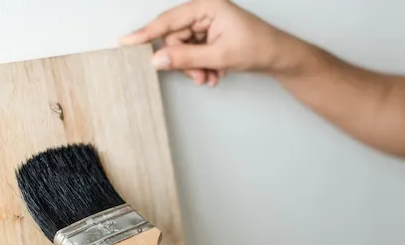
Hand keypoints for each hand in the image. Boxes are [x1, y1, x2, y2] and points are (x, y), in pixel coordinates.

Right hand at [120, 0, 308, 86]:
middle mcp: (204, 11)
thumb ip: (186, 58)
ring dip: (193, 68)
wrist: (279, 57)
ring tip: (210, 77)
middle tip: (199, 76)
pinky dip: (200, 67)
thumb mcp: (219, 56)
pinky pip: (193, 53)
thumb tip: (158, 60)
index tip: (125, 41)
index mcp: (206, 5)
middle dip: (184, 62)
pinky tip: (214, 74)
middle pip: (174, 38)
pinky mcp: (209, 35)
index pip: (168, 21)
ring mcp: (206, 24)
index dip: (145, 34)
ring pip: (183, 49)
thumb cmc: (258, 47)